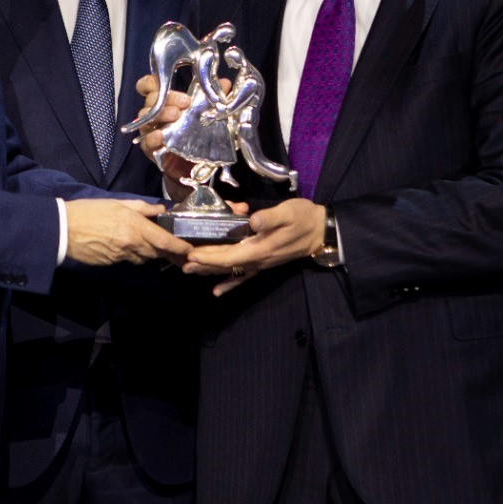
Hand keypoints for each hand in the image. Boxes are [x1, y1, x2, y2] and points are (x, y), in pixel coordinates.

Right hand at [65, 198, 191, 266]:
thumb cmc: (90, 211)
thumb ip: (142, 207)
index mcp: (135, 226)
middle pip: (156, 252)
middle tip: (174, 250)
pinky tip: (125, 246)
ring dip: (148, 253)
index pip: (164, 241)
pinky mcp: (112, 263)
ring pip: (143, 258)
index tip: (189, 250)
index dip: (179, 247)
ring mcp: (121, 256)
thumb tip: (160, 209)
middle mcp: (132, 243)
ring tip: (147, 244)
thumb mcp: (118, 203)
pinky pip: (128, 260)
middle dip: (166, 252)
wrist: (65, 228)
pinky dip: (132, 255)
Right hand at [132, 74, 231, 190]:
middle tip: (186, 102)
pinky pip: (146, 141)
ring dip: (162, 113)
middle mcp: (154, 113)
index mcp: (165, 101)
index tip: (166, 81)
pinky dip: (152, 137)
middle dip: (169, 97)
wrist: (194, 165)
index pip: (149, 85)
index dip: (151, 81)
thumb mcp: (207, 113)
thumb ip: (214, 96)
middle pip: (151, 98)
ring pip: (146, 117)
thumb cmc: (197, 134)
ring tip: (177, 115)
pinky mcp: (150, 148)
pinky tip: (161, 135)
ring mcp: (150, 130)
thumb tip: (225, 83)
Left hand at [184, 198, 325, 295]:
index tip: (191, 254)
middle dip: (203, 263)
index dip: (209, 256)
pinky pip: (244, 276)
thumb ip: (269, 217)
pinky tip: (217, 291)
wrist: (321, 231)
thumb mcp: (288, 212)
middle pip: (226, 264)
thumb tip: (252, 221)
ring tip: (190, 271)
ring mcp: (261, 263)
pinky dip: (229, 283)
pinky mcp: (264, 262)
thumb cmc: (304, 218)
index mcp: (261, 249)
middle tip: (181, 262)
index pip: (229, 256)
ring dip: (210, 271)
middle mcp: (258, 260)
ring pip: (231, 270)